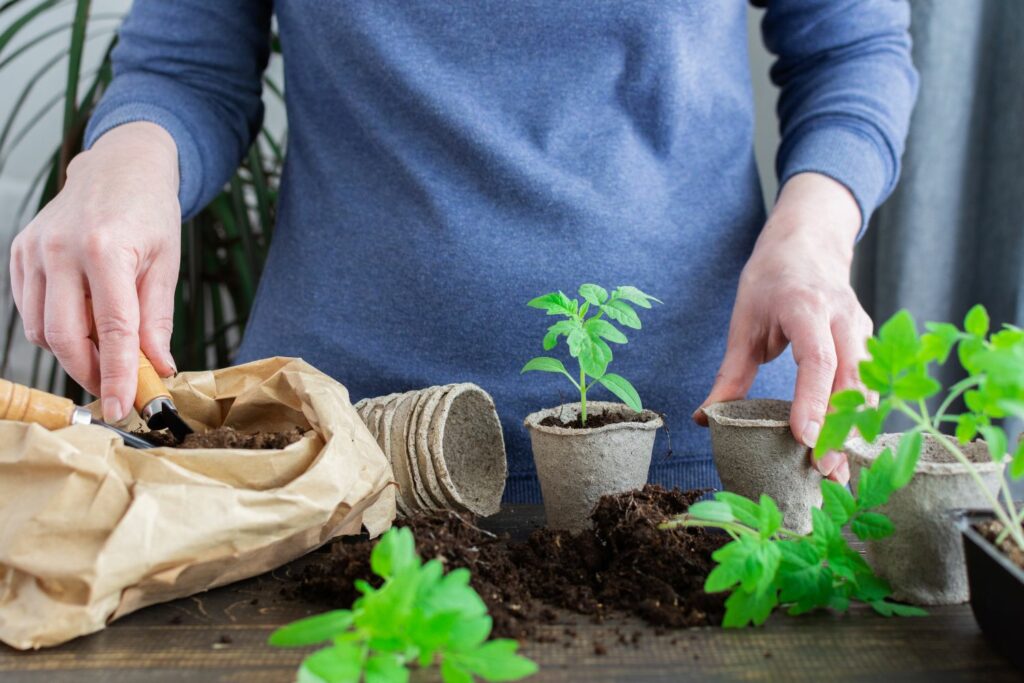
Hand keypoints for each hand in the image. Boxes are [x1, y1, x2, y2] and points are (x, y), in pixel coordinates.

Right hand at [10, 122, 180, 421]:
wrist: (120, 166)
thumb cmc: (148, 212)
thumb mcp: (166, 264)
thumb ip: (157, 319)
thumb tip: (159, 367)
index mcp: (106, 249)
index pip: (112, 329)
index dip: (117, 374)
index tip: (123, 406)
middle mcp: (61, 249)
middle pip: (64, 336)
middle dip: (89, 372)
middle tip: (115, 388)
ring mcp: (34, 250)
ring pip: (41, 329)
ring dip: (72, 354)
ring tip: (104, 352)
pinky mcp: (20, 252)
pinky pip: (30, 310)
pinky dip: (54, 330)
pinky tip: (81, 323)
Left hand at [694, 172, 873, 484]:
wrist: (810, 243)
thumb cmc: (772, 281)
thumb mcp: (744, 322)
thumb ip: (730, 374)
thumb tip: (706, 418)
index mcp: (807, 307)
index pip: (817, 359)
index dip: (813, 401)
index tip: (804, 438)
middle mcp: (844, 319)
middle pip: (851, 380)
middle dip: (839, 429)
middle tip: (825, 474)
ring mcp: (864, 331)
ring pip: (868, 388)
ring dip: (854, 432)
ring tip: (838, 474)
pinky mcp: (872, 344)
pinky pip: (871, 386)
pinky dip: (861, 421)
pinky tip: (848, 452)